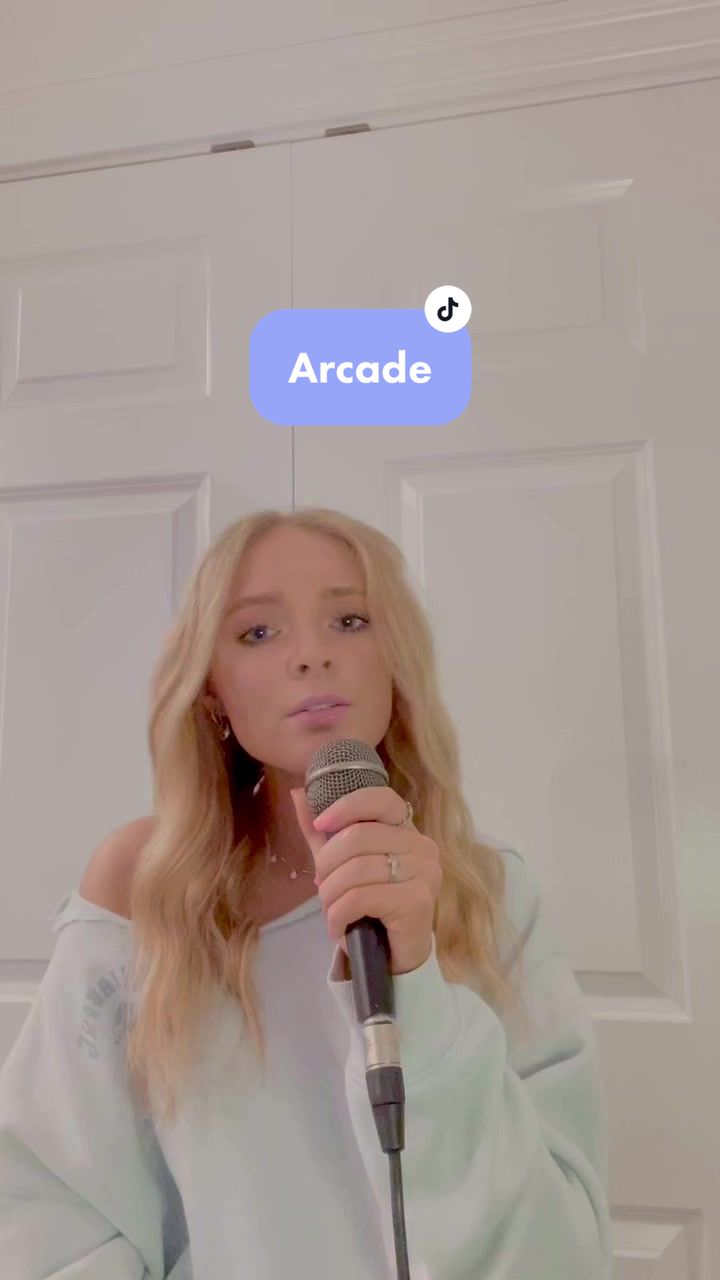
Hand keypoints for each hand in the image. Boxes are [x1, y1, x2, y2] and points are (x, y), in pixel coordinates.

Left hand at [290, 784, 442, 975]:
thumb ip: (322, 832)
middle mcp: (422, 847)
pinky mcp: (417, 901)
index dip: (346, 807)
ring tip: (331, 911)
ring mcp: (424, 874)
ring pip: (356, 870)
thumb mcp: (341, 866)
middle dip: (327, 866)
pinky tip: (338, 927)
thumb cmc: (369, 908)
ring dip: (330, 895)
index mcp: (407, 830)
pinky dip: (338, 915)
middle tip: (323, 889)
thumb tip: (298, 793)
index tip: (320, 825)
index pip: (381, 799)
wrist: (392, 959)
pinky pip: (361, 897)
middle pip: (358, 837)